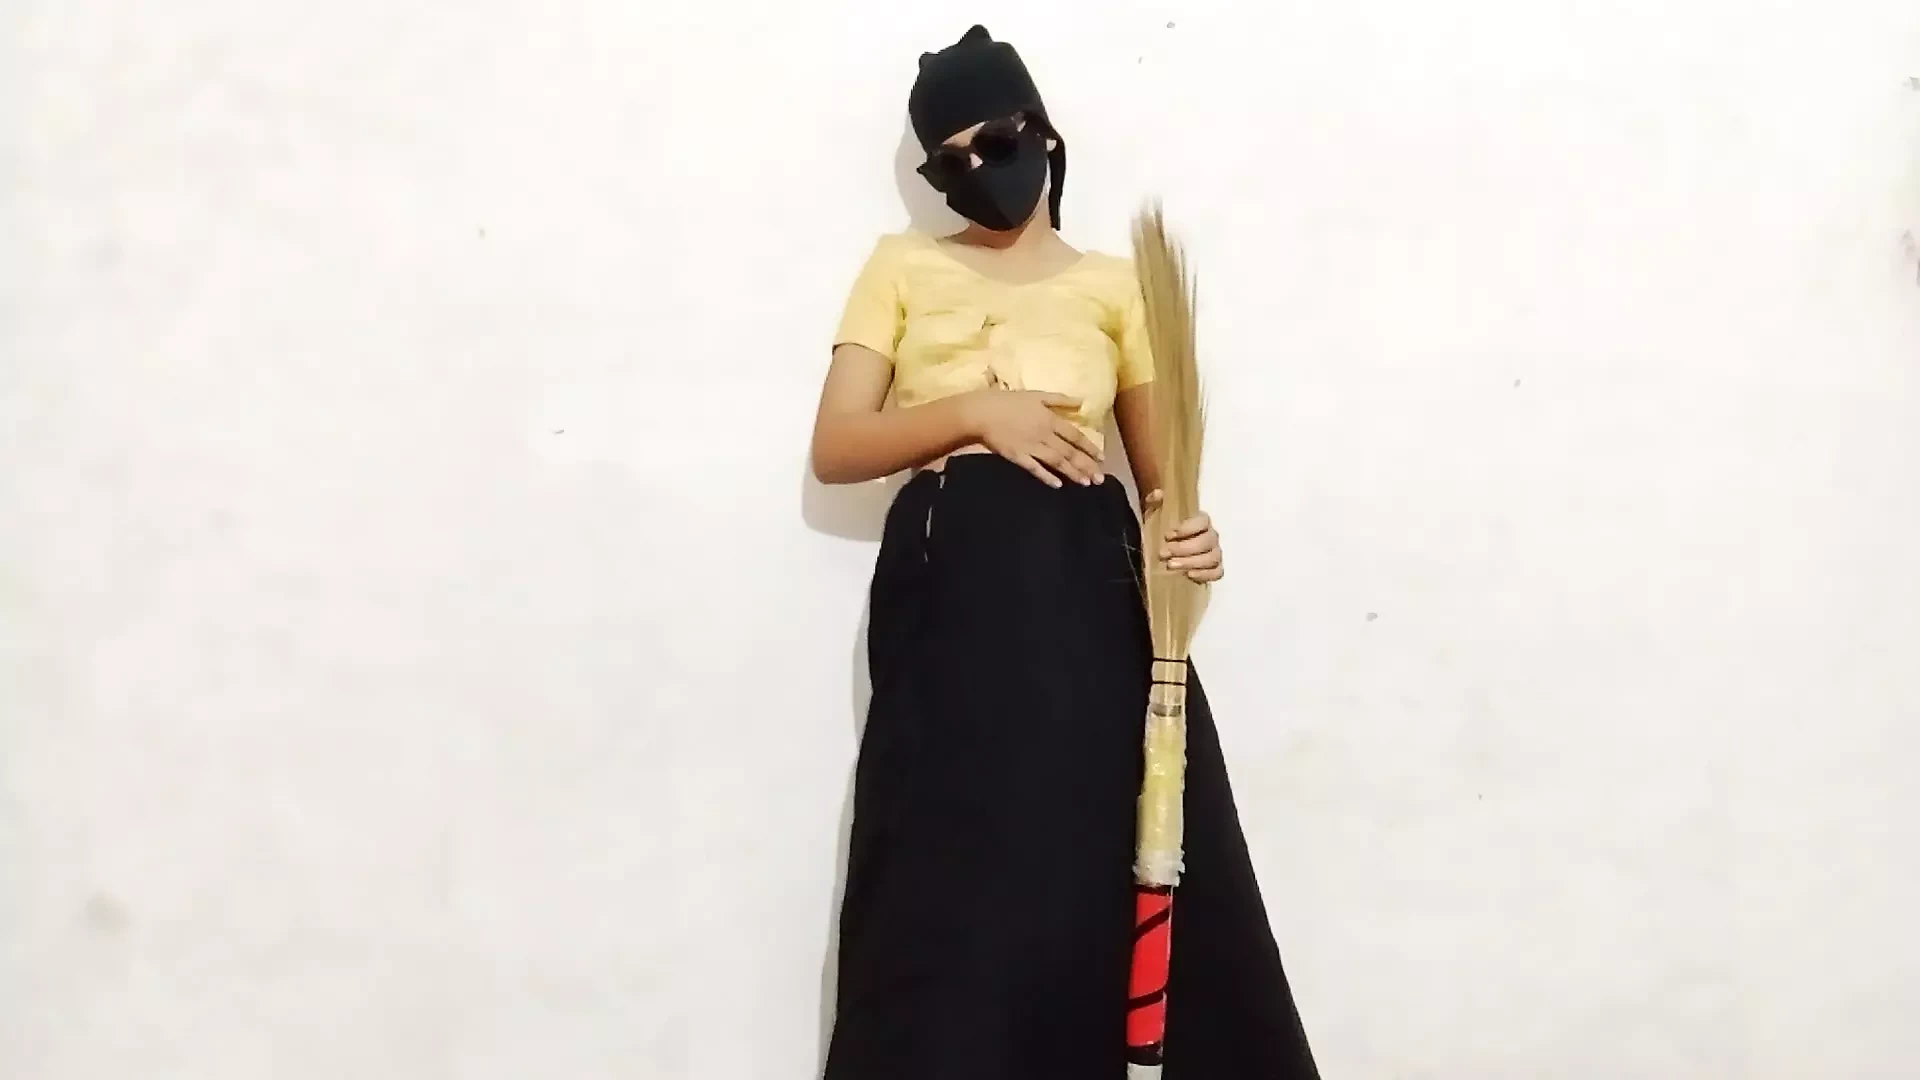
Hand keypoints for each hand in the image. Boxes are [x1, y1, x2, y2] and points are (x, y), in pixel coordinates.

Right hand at [962, 389, 1104, 488]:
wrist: (981, 413)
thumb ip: (1059, 399)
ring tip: (1085, 483)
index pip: (1075, 435)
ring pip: (1056, 462)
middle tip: (1100, 479)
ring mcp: (1031, 447)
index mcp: (1049, 419)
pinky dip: (1047, 476)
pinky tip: (1058, 485)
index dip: (1089, 447)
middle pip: (1069, 452)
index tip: (1102, 458)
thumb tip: (1082, 401)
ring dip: (1072, 473)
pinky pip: (1035, 468)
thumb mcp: (1036, 395)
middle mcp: (1044, 435)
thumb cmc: (1008, 401)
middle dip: (1086, 466)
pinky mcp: (1017, 457)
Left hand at [1144, 491, 1223, 583]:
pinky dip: (1206, 574)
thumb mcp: (1155, 512)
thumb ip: (1155, 501)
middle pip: (1207, 541)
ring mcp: (1215, 553)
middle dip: (1184, 548)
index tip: (1168, 535)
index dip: (1188, 528)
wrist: (1165, 549)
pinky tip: (1189, 575)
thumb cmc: (1163, 528)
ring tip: (1171, 565)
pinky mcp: (1214, 569)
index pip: (1204, 521)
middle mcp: (1211, 536)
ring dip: (1192, 562)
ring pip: (1212, 558)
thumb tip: (1157, 494)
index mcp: (1201, 521)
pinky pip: (1217, 573)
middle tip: (1163, 554)